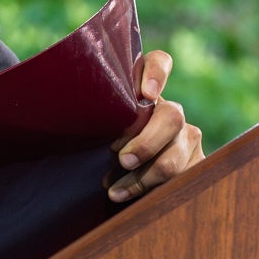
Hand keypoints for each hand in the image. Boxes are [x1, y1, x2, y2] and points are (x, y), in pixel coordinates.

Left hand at [109, 48, 200, 203]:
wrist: (119, 176)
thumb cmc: (101, 144)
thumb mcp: (97, 125)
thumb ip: (95, 112)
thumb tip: (62, 102)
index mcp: (145, 91)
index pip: (159, 62)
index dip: (156, 72)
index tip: (146, 94)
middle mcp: (171, 111)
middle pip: (171, 117)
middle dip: (146, 143)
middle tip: (122, 159)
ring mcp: (188, 137)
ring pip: (174, 157)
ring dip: (143, 178)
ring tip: (115, 191)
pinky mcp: (196, 164)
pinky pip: (183, 180)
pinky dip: (152, 192)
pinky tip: (129, 197)